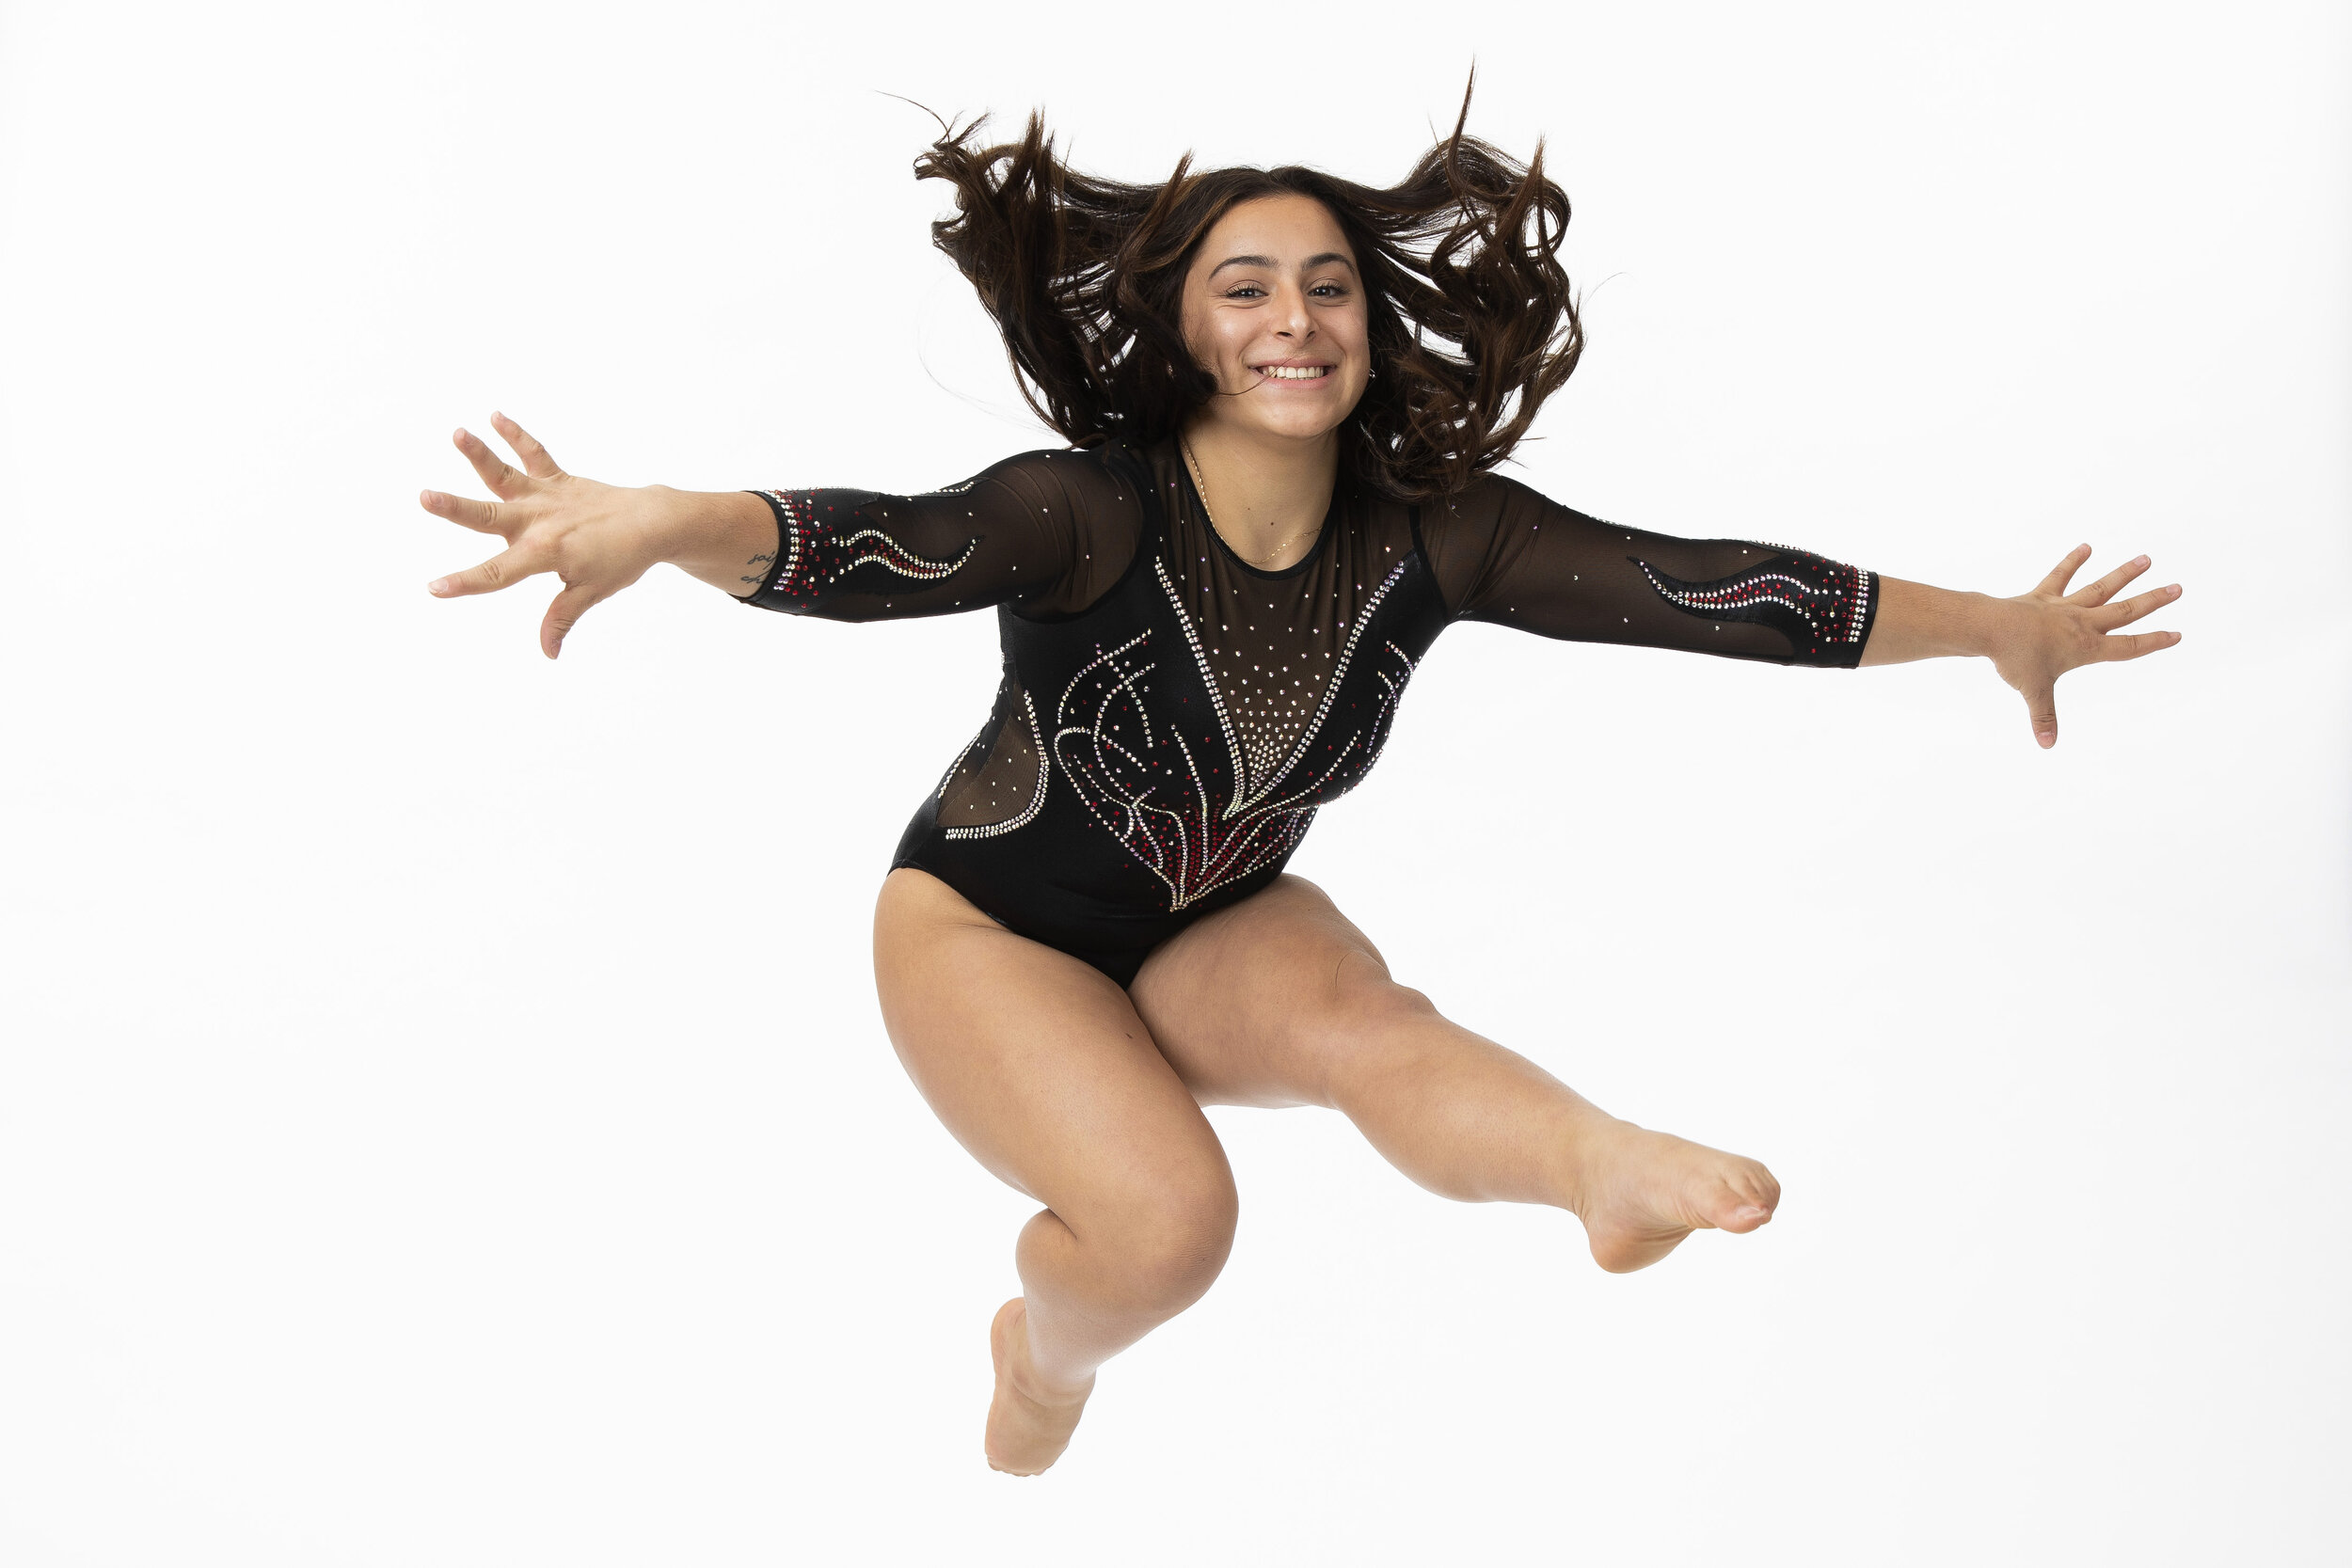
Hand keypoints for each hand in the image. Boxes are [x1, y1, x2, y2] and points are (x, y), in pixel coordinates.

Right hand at [420, 413, 685, 658]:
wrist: (652, 523)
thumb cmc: (622, 560)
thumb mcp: (590, 592)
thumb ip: (562, 619)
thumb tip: (549, 653)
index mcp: (543, 552)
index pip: (497, 573)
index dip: (465, 583)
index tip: (434, 588)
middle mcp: (538, 521)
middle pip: (488, 516)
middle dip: (455, 509)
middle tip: (425, 496)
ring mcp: (546, 497)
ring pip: (506, 475)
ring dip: (481, 454)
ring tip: (459, 433)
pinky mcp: (557, 479)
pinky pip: (535, 454)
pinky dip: (517, 435)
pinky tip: (495, 416)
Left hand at [1991, 544, 2183, 748]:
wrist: (1990, 628)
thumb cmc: (2015, 660)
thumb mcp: (2034, 692)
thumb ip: (2044, 718)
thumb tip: (2047, 745)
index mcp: (2087, 648)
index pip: (2128, 647)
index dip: (2154, 642)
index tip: (2177, 634)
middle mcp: (2081, 623)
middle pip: (2124, 611)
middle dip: (2153, 601)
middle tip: (2178, 588)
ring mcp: (2063, 606)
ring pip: (2100, 588)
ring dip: (2124, 574)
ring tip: (2145, 559)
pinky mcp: (2042, 595)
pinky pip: (2060, 576)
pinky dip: (2072, 561)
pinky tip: (2086, 546)